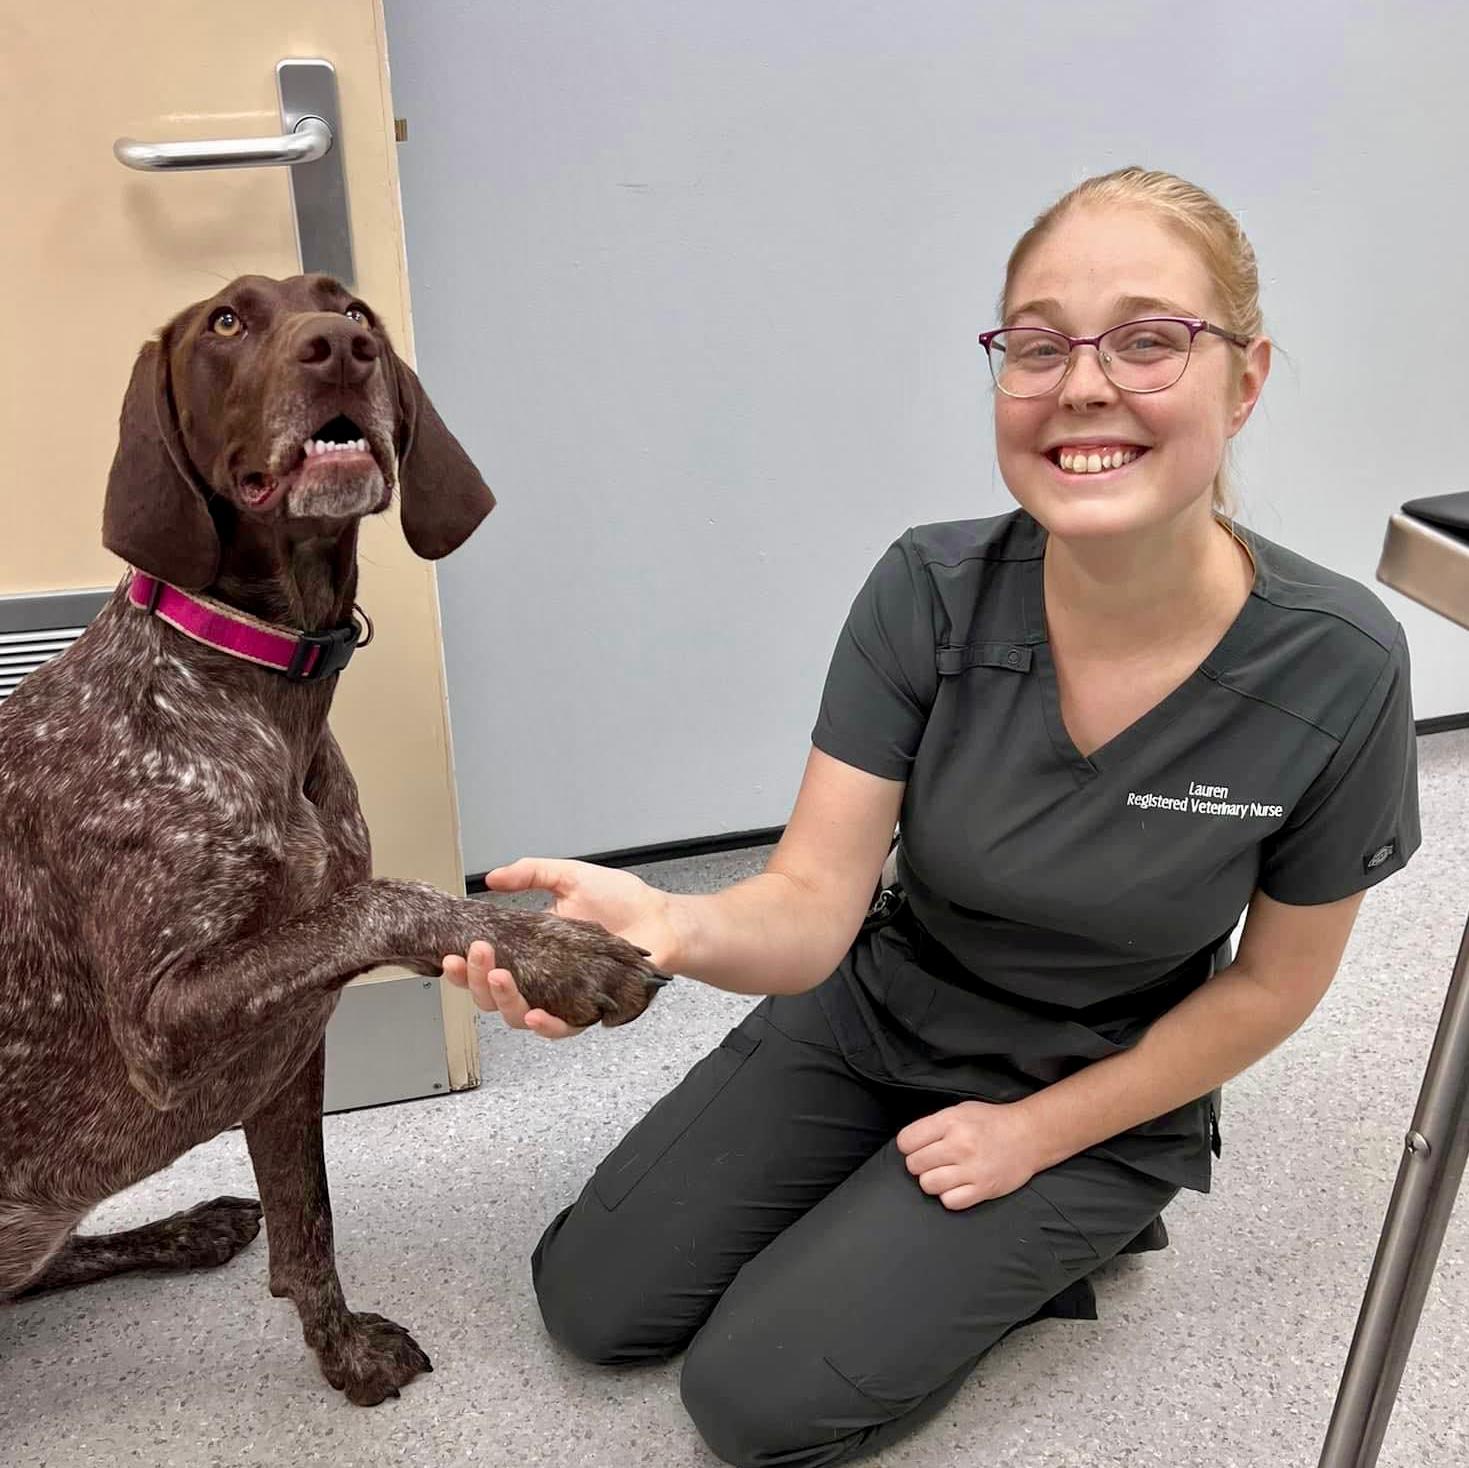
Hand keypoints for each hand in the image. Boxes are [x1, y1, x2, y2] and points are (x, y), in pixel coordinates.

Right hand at [441, 858, 677, 1039]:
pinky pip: (560, 1028)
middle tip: (473, 955)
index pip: (487, 966)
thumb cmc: (622, 902)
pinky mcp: (588, 1010)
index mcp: (530, 950)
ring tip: (498, 977)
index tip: (451, 953)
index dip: (463, 966)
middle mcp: (540, 978)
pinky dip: (544, 1024)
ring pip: (517, 1015)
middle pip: (492, 996)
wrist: (662, 919)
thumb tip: (492, 878)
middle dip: (474, 979)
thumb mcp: (569, 877)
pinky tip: (533, 1013)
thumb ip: (531, 874)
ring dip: (502, 999)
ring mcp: (562, 997)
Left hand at [895, 1099, 1042, 1210]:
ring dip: (933, 1181)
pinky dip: (950, 1196)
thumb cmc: (992, 1122)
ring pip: (928, 1185)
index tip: (915, 1147)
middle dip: (919, 1164)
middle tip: (932, 1160)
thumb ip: (934, 1125)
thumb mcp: (960, 1110)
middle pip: (914, 1164)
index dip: (908, 1145)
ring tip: (945, 1173)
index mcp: (950, 1122)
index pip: (906, 1141)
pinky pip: (950, 1202)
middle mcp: (959, 1145)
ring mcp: (972, 1169)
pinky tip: (957, 1185)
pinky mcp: (983, 1189)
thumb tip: (909, 1143)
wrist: (1029, 1135)